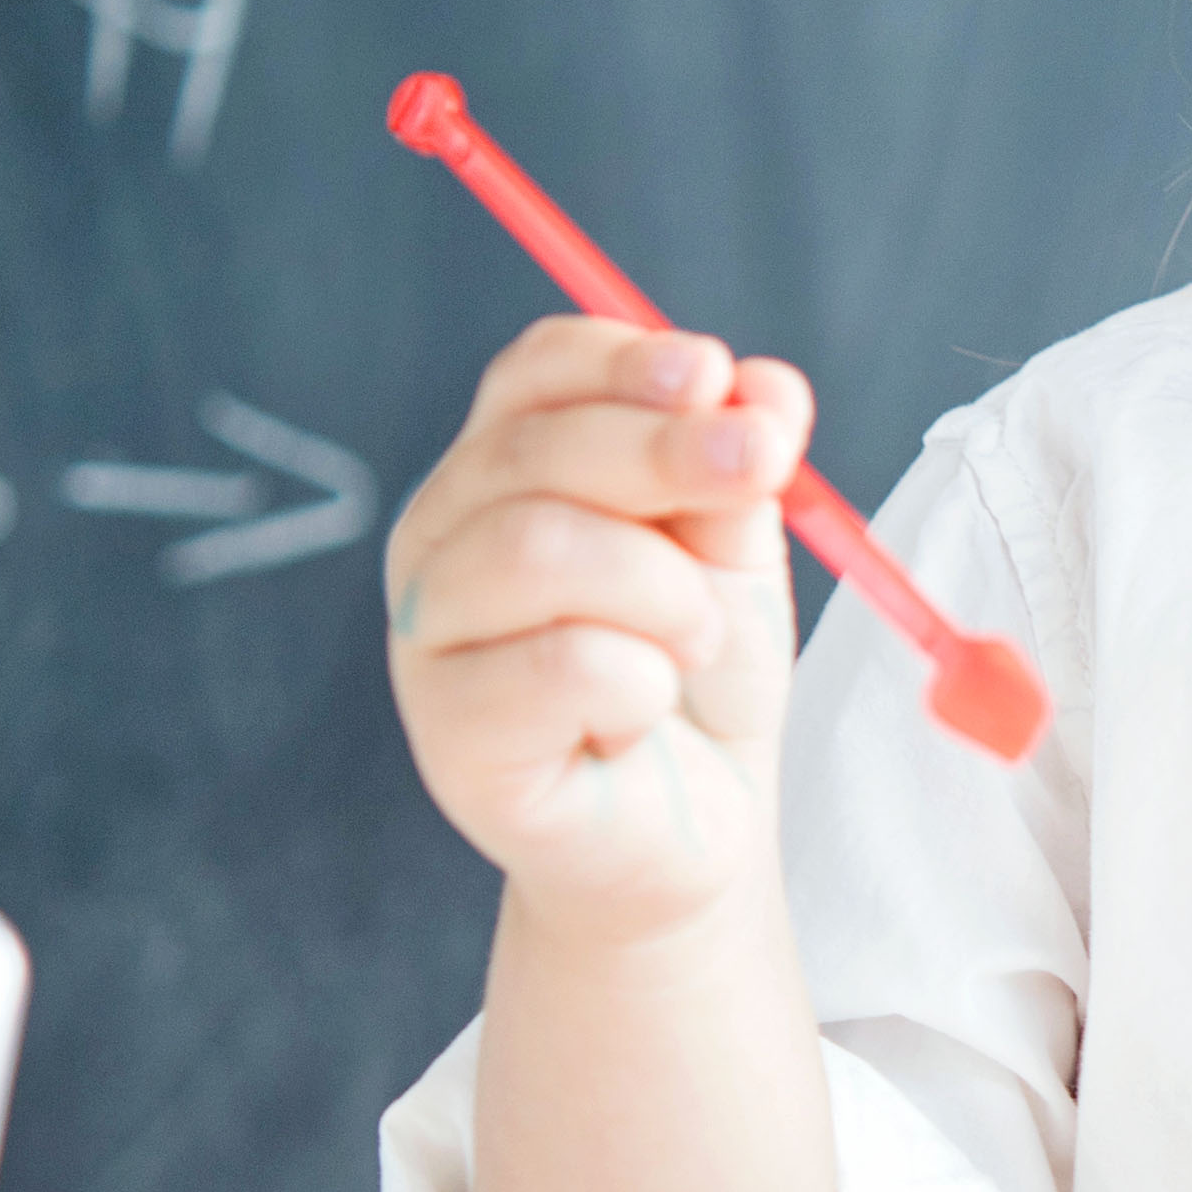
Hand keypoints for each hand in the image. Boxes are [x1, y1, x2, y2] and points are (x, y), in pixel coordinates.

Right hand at [381, 317, 814, 945]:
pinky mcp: (451, 738)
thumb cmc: (699, 674)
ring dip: (662, 587)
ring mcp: (428, 640)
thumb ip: (741, 466)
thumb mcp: (737, 550)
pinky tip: (641, 715)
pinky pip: (559, 665)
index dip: (625, 362)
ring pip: (538, 547)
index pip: (536, 373)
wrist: (695, 829)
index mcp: (502, 471)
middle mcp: (440, 541)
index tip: (714, 375)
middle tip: (761, 470)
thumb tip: (764, 386)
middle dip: (668, 451)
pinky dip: (639, 681)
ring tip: (697, 640)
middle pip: (535, 449)